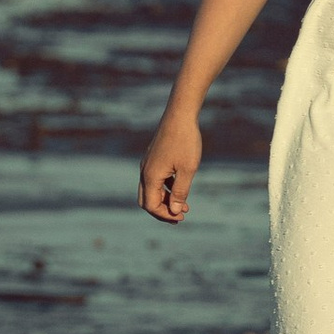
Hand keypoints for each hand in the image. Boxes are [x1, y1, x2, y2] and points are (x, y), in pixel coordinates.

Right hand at [138, 108, 202, 223]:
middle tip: (179, 217)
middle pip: (146, 200)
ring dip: (165, 199)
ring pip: (151, 190)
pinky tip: (181, 189)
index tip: (181, 218)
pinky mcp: (154, 158)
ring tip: (184, 206)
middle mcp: (145, 171)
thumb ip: (180, 191)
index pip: (150, 205)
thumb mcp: (187, 169)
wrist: (180, 116)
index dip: (164, 215)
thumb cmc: (185, 142)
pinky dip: (166, 188)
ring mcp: (148, 164)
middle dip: (161, 210)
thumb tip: (174, 211)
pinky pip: (156, 179)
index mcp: (150, 176)